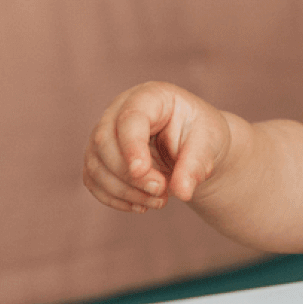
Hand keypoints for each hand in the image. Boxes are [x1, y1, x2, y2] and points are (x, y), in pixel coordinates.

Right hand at [83, 81, 234, 212]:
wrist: (194, 145)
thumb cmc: (201, 135)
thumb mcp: (208, 144)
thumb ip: (195, 165)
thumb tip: (183, 192)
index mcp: (149, 97)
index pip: (130, 118)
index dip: (132, 146)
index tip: (141, 171)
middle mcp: (117, 111)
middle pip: (105, 143)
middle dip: (131, 175)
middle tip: (162, 191)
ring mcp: (103, 135)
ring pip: (96, 166)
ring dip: (125, 191)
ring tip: (160, 200)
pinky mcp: (98, 159)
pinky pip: (94, 181)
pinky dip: (115, 198)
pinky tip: (142, 206)